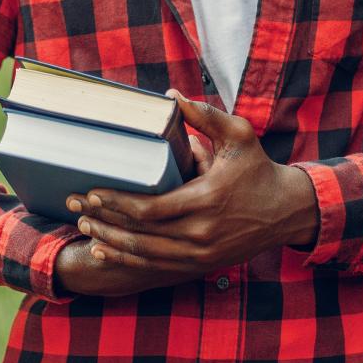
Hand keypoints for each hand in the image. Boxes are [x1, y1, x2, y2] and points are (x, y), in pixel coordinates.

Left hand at [64, 91, 318, 283]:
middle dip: (103, 221)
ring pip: (145, 255)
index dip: (115, 203)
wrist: (288, 211)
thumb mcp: (238, 135)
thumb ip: (203, 115)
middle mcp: (201, 233)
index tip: (90, 192)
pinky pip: (157, 267)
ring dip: (111, 242)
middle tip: (74, 207)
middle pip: (140, 234)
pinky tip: (104, 250)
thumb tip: (169, 95)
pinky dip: (127, 260)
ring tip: (83, 227)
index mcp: (206, 200)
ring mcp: (201, 254)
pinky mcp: (202, 264)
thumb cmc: (259, 168)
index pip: (150, 208)